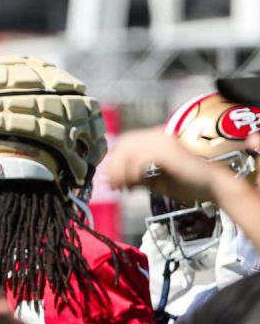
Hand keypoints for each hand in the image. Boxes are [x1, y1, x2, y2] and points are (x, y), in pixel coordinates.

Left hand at [104, 127, 219, 204]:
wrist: (213, 186)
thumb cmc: (189, 183)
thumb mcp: (155, 180)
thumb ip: (136, 176)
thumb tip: (116, 179)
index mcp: (157, 139)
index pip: (126, 142)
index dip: (114, 160)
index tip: (110, 180)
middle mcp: (159, 135)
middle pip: (124, 143)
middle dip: (114, 166)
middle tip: (113, 185)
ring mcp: (164, 141)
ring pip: (129, 150)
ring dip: (121, 171)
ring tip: (124, 187)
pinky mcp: (168, 151)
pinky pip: (139, 159)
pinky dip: (132, 173)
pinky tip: (134, 185)